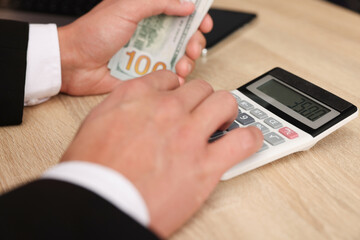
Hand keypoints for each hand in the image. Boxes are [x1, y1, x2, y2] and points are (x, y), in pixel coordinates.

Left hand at [58, 0, 212, 94]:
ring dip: (187, 61)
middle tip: (193, 49)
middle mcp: (150, 32)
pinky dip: (175, 77)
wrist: (74, 64)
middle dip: (194, 42)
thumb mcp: (126, 8)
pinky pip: (166, 74)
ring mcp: (148, 53)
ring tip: (182, 66)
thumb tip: (186, 4)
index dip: (195, 16)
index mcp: (146, 12)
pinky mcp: (144, 72)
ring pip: (179, 55)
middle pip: (184, 35)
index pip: (178, 10)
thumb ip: (158, 3)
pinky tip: (174, 77)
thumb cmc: (93, 33)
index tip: (203, 23)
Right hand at [61, 70, 262, 237]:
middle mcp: (165, 109)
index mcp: (137, 97)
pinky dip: (249, 138)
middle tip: (201, 114)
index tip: (179, 99)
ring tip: (223, 123)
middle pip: (200, 88)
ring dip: (226, 111)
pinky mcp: (205, 164)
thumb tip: (138, 104)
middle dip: (202, 100)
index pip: (169, 78)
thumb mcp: (95, 123)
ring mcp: (188, 134)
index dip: (177, 90)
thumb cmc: (92, 170)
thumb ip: (121, 106)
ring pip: (224, 102)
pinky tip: (247, 141)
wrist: (99, 202)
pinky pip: (242, 140)